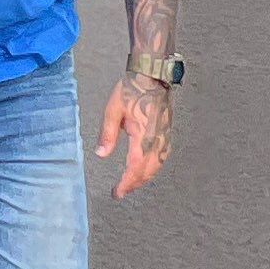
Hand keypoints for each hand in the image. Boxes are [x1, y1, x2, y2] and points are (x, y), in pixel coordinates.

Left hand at [96, 76, 172, 198]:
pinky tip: (147, 169)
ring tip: (131, 183)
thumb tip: (101, 155)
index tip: (118, 192)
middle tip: (121, 191)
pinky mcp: (168, 133)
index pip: (135, 168)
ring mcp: (164, 137)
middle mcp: (156, 140)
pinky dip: (154, 168)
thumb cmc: (132, 90)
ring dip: (144, 178)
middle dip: (134, 184)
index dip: (126, 183)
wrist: (152, 76)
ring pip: (157, 166)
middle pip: (147, 171)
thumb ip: (107, 135)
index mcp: (142, 136)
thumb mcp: (113, 110)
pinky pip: (163, 157)